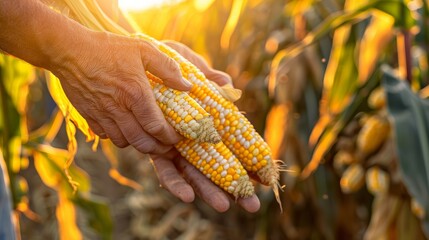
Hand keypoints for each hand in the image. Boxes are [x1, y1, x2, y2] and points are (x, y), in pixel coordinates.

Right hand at [50, 31, 192, 153]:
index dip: (170, 137)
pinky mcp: (89, 116)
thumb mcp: (143, 50)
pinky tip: (125, 130)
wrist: (69, 51)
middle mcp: (119, 109)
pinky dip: (119, 138)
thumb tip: (187, 86)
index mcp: (135, 94)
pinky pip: (106, 136)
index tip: (178, 137)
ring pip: (124, 143)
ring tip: (149, 139)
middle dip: (158, 149)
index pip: (157, 127)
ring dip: (139, 144)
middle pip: (142, 142)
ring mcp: (102, 115)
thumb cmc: (108, 48)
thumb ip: (167, 68)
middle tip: (168, 147)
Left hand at [151, 41, 259, 212]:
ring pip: (194, 172)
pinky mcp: (155, 147)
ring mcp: (175, 143)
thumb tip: (227, 84)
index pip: (232, 144)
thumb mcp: (189, 64)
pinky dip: (175, 182)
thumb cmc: (164, 61)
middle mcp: (193, 135)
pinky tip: (187, 196)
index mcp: (207, 119)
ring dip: (208, 190)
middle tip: (252, 205)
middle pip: (217, 164)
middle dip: (234, 186)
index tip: (264, 178)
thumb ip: (208, 75)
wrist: (132, 63)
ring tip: (224, 206)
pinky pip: (165, 168)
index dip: (248, 162)